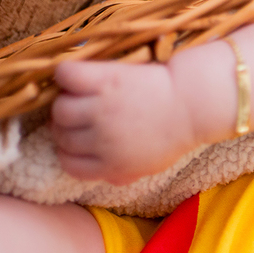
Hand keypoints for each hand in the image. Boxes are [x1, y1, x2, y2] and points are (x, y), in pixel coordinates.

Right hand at [51, 60, 199, 184]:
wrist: (193, 104)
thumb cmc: (173, 134)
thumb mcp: (150, 165)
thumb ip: (123, 174)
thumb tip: (104, 177)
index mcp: (113, 165)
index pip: (68, 164)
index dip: (70, 150)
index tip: (79, 137)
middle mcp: (104, 141)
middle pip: (61, 134)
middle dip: (68, 125)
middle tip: (83, 112)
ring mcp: (102, 110)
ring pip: (60, 108)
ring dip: (67, 100)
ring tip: (84, 95)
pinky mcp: (105, 80)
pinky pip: (65, 76)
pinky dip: (67, 74)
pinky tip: (83, 76)